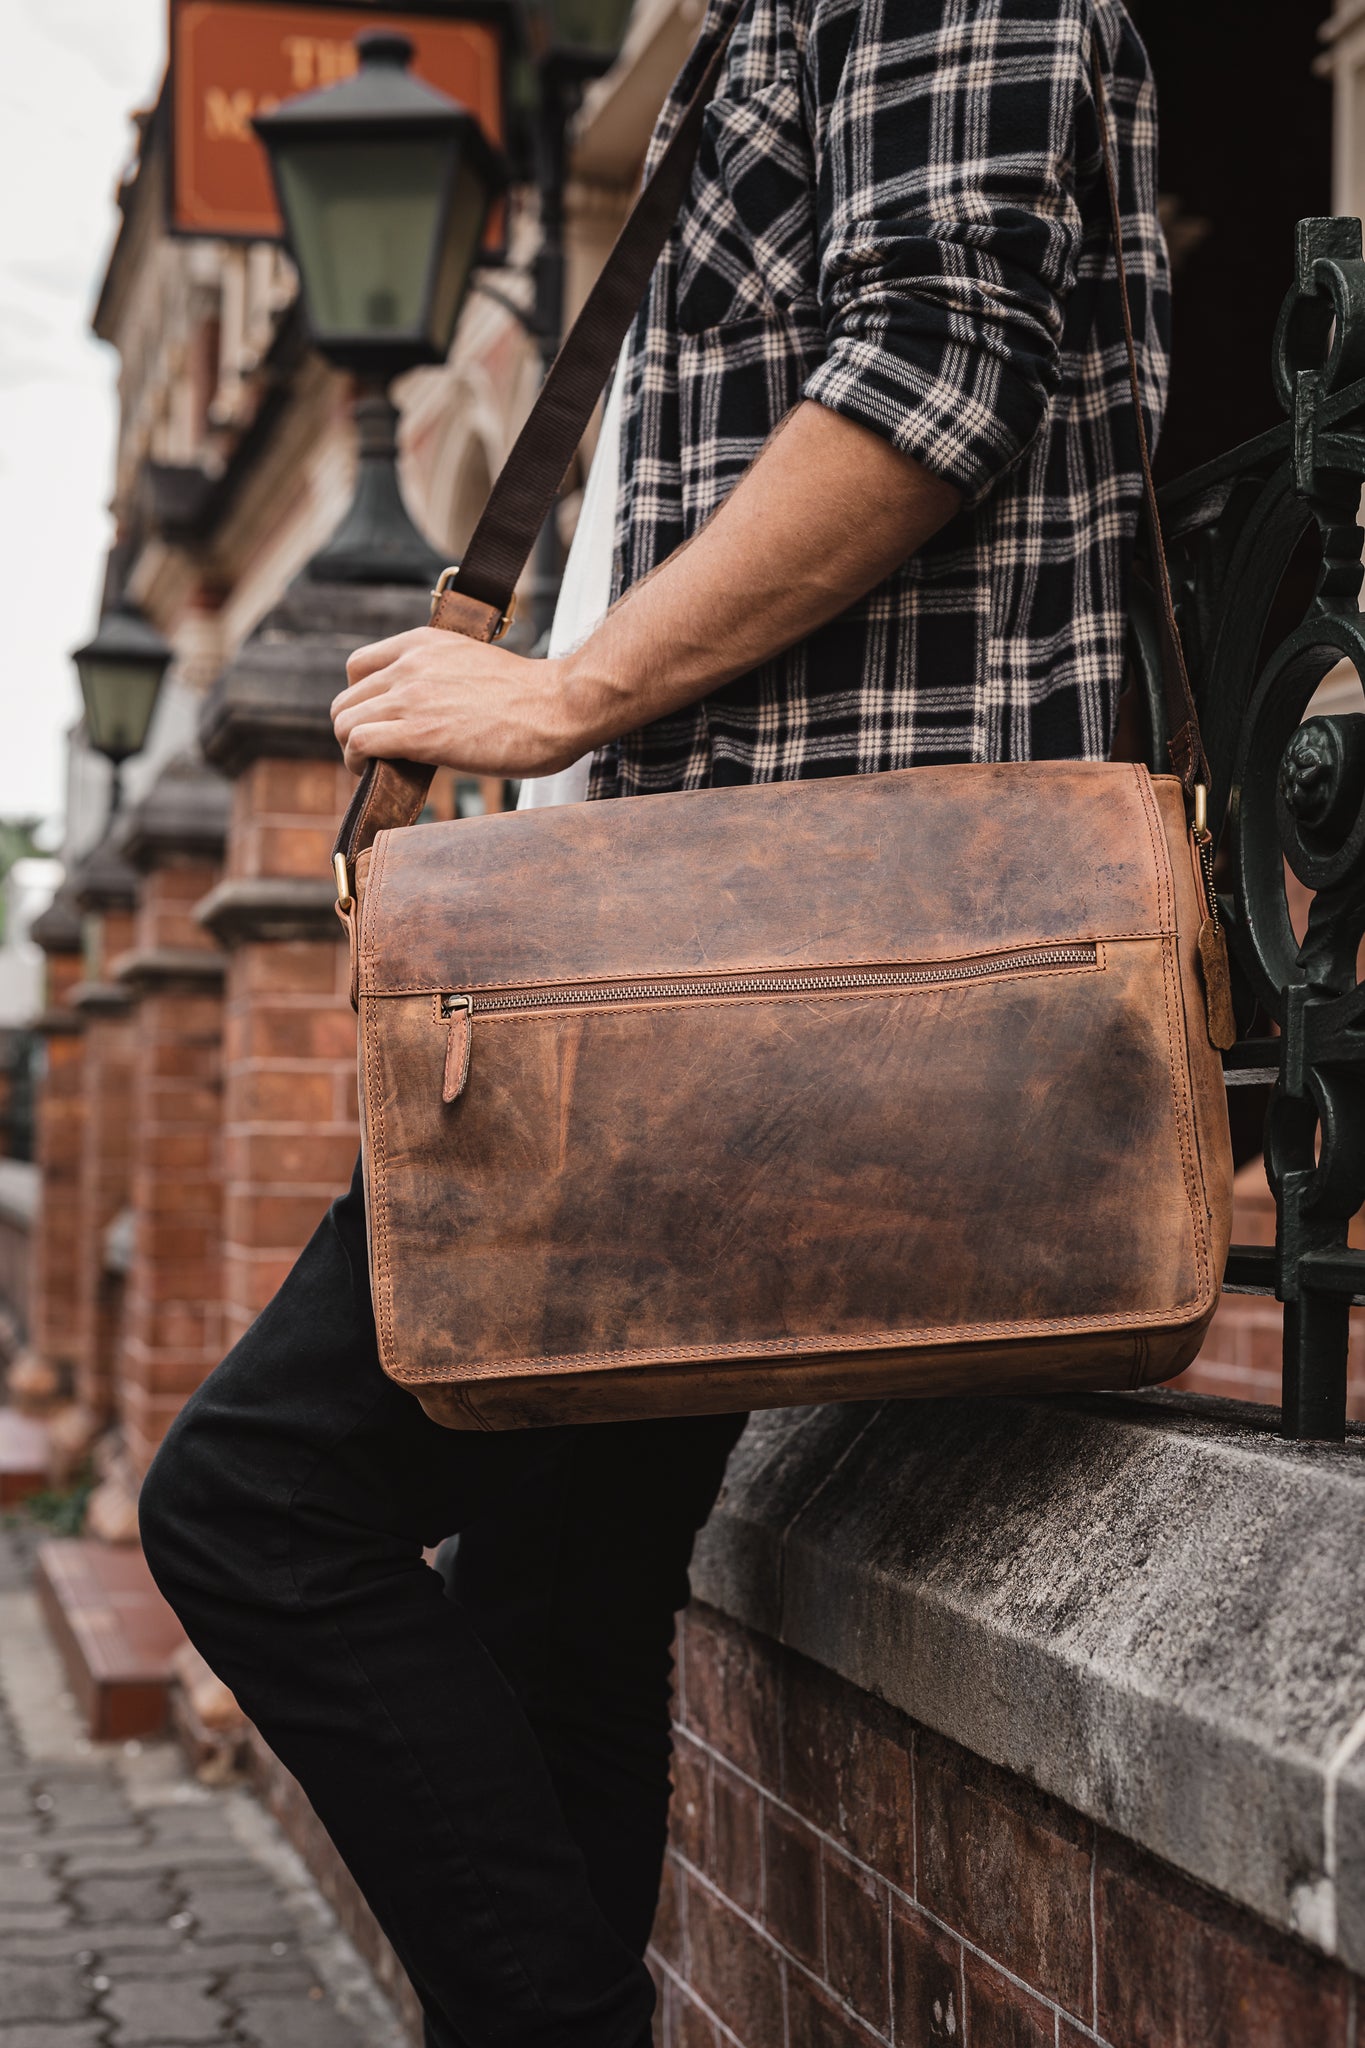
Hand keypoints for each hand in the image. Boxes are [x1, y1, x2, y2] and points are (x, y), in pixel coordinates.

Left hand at [331, 627, 593, 777]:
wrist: (560, 706)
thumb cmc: (531, 697)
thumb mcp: (471, 664)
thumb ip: (439, 677)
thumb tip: (425, 710)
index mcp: (422, 643)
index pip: (357, 667)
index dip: (360, 701)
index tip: (377, 722)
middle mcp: (410, 664)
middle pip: (346, 700)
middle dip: (354, 730)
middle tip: (375, 753)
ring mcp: (412, 697)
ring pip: (345, 722)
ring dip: (352, 749)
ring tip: (373, 766)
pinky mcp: (420, 732)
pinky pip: (360, 742)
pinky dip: (357, 762)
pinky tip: (374, 772)